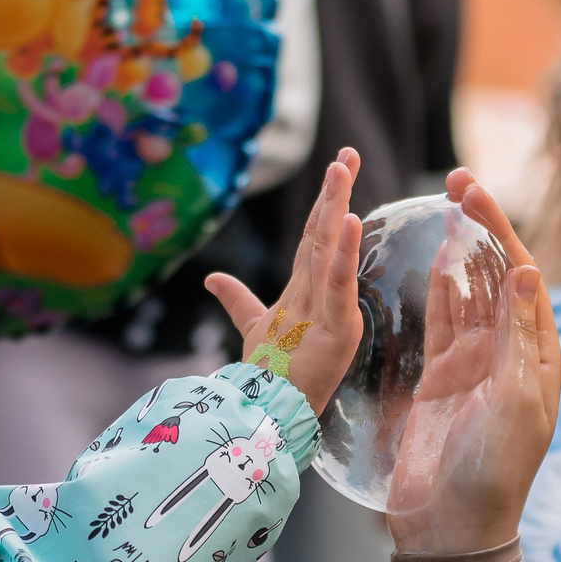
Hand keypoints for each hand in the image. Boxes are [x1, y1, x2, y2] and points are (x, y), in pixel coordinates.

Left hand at [207, 148, 363, 413]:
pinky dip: (343, 255)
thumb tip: (211, 278)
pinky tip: (349, 222)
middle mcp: (323, 292)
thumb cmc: (273, 370)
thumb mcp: (251, 324)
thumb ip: (236, 298)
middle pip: (327, 233)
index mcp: (306, 287)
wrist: (276, 409)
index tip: (336, 166)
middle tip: (348, 153)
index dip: (322, 201)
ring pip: (333, 250)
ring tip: (342, 170)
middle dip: (337, 191)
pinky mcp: (340, 330)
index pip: (314, 235)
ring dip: (337, 208)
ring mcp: (334, 309)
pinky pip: (340, 285)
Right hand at [383, 170, 560, 553]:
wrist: (452, 530)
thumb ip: (512, 334)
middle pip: (496, 276)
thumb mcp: (511, 401)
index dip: (501, 230)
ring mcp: (474, 367)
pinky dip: (440, 289)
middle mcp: (511, 355)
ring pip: (469, 293)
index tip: (474, 191)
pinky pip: (443, 323)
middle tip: (456, 180)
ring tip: (448, 204)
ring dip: (461, 249)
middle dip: (482, 227)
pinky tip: (435, 258)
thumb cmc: (492, 474)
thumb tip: (524, 269)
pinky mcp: (442, 381)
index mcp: (540, 358)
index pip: (523, 277)